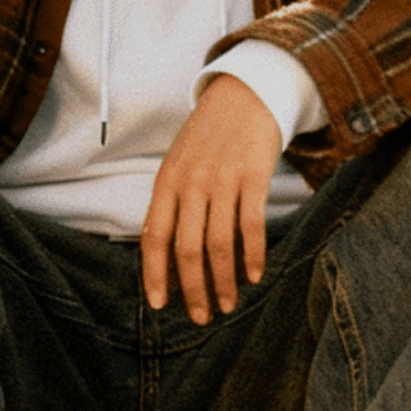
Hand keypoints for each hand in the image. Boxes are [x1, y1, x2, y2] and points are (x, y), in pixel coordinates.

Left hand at [141, 75, 281, 324]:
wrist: (245, 94)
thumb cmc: (209, 137)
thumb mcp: (180, 164)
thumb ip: (173, 204)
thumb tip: (167, 256)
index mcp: (167, 181)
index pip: (154, 237)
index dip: (154, 275)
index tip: (160, 305)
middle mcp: (191, 183)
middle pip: (187, 249)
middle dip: (193, 290)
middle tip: (201, 316)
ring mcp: (222, 180)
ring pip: (219, 244)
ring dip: (224, 282)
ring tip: (229, 305)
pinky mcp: (253, 177)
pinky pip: (251, 226)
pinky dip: (253, 256)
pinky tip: (256, 276)